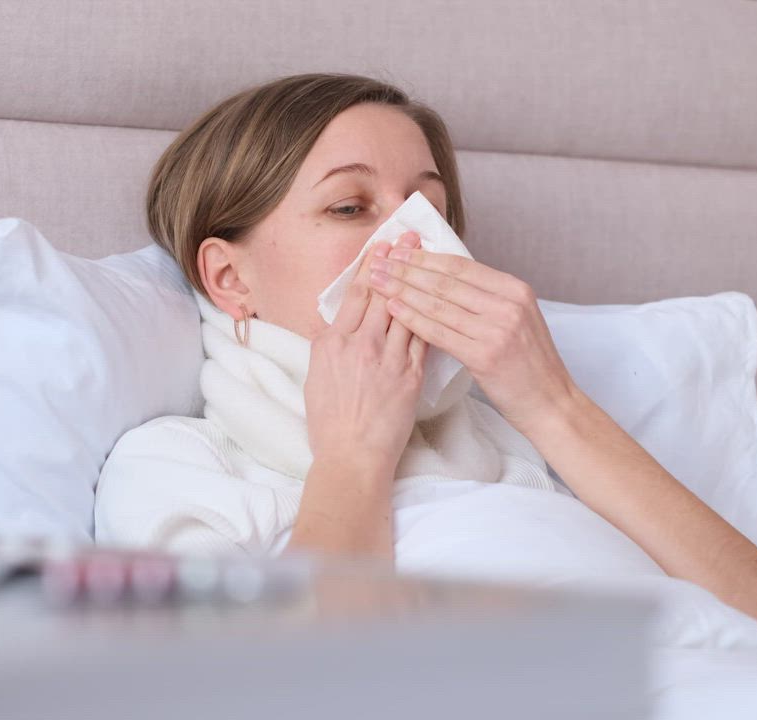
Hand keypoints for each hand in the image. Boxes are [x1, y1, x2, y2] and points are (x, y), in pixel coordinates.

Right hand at [306, 242, 427, 471]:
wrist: (352, 457)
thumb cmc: (329, 423)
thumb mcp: (315, 376)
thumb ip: (326, 345)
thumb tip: (333, 322)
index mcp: (332, 342)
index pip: (354, 294)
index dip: (369, 266)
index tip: (380, 245)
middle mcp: (360, 345)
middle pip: (383, 293)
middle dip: (398, 261)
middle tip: (409, 236)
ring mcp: (387, 359)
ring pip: (407, 310)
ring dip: (419, 280)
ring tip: (428, 256)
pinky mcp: (410, 376)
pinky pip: (424, 337)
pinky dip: (432, 315)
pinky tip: (441, 298)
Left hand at [367, 232, 579, 434]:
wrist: (550, 403)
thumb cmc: (528, 365)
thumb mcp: (516, 319)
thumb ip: (487, 298)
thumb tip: (444, 277)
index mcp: (515, 290)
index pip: (461, 265)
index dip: (425, 257)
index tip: (398, 251)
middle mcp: (508, 304)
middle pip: (446, 280)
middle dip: (407, 269)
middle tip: (378, 261)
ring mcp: (498, 329)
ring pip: (438, 303)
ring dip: (402, 290)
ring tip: (377, 282)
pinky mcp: (485, 355)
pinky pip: (439, 332)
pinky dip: (412, 318)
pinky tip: (392, 309)